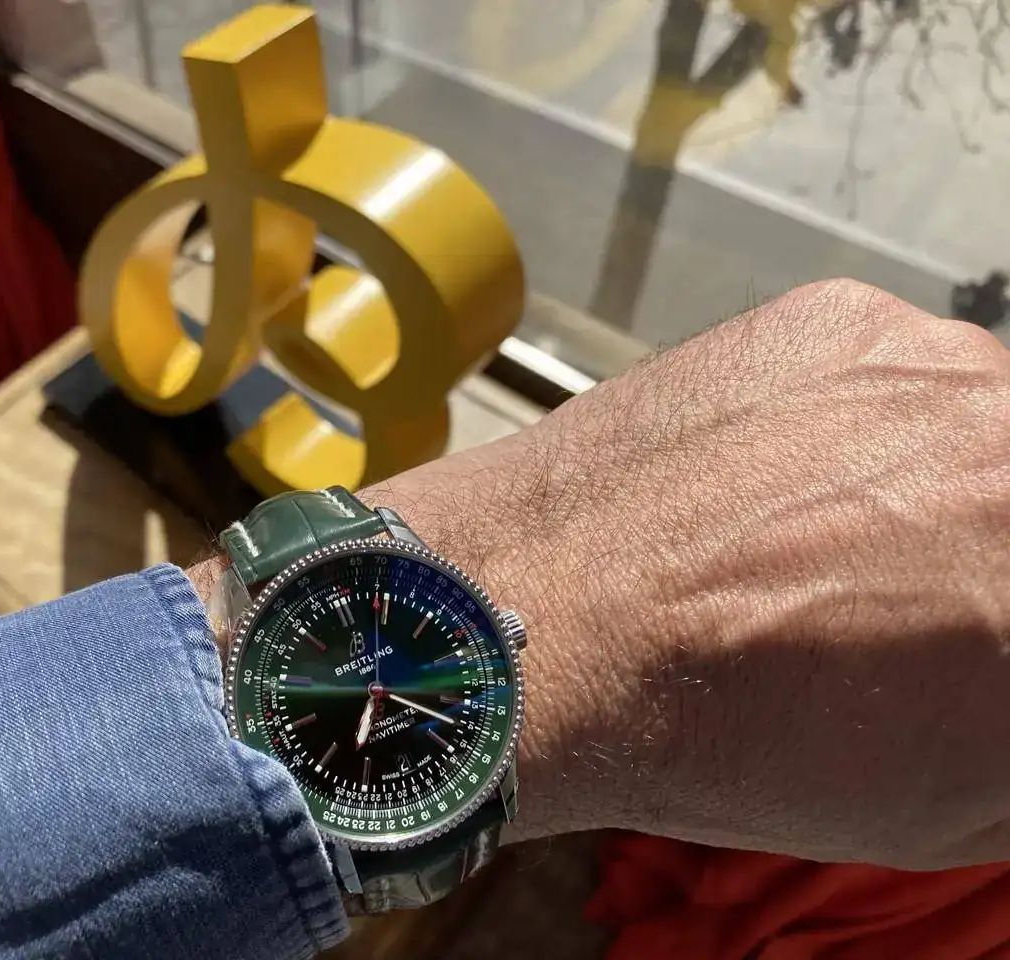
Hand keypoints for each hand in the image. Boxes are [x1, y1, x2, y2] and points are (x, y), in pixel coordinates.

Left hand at [356, 279, 1009, 868]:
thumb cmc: (718, 740)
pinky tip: (767, 488)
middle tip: (904, 606)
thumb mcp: (942, 805)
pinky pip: (892, 378)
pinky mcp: (843, 318)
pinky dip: (851, 428)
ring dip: (930, 486)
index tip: (961, 646)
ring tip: (812, 546)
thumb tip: (998, 674)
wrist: (541, 622)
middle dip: (982, 560)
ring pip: (977, 434)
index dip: (990, 635)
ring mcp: (938, 367)